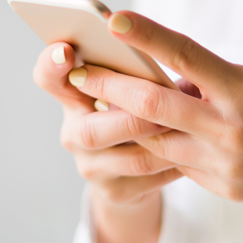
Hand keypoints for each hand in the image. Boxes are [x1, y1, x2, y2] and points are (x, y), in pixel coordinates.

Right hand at [32, 41, 182, 242]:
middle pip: (89, 130)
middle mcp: (73, 133)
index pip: (47, 77)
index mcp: (71, 96)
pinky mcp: (115, 192)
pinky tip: (195, 150)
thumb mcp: (125, 86)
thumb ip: (130, 71)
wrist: (129, 172)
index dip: (52, 65)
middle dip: (130, 118)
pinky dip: (174, 162)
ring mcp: (91, 166)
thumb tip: (157, 51)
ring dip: (163, 141)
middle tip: (162, 103)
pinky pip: (150, 178)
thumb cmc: (131, 110)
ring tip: (190, 126)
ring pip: (129, 158)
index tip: (67, 50)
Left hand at [68, 11, 242, 242]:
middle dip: (109, 87)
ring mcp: (225, 164)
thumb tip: (172, 78)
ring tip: (94, 101)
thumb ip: (217, 81)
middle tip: (76, 71)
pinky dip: (162, 144)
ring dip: (125, 120)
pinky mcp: (222, 187)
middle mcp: (232, 129)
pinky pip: (179, 162)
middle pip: (155, 105)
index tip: (113, 18)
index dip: (148, 36)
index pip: (188, 56)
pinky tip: (146, 131)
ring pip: (157, 139)